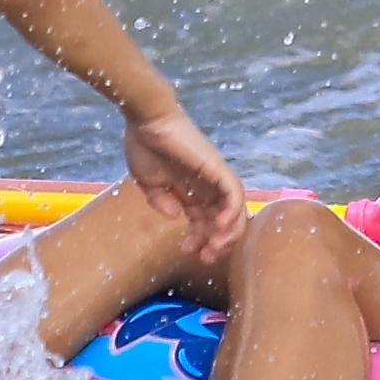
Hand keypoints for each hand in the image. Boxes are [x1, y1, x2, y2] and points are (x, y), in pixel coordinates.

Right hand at [123, 106, 245, 262]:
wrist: (145, 120)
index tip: (186, 252)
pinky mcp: (217, 168)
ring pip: (235, 210)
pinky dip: (232, 212)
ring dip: (228, 233)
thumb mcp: (149, 182)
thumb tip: (174, 217)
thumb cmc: (144, 146)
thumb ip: (161, 201)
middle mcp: (207, 186)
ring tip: (213, 248)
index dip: (199, 240)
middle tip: (205, 258)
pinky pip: (234, 194)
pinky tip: (219, 227)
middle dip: (217, 243)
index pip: (204, 221)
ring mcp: (215, 177)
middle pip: (223, 220)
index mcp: (190, 190)